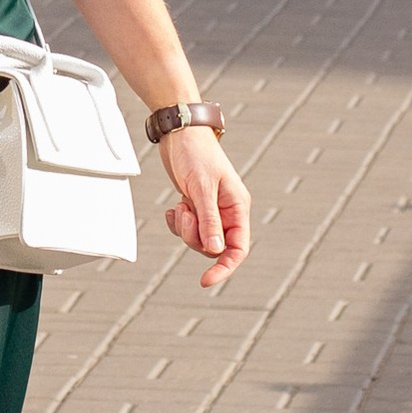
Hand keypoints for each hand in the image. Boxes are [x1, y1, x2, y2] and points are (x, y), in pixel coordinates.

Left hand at [158, 125, 249, 290]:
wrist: (180, 132)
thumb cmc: (196, 153)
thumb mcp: (201, 188)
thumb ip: (209, 220)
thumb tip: (216, 251)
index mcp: (237, 207)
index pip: (237, 248)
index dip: (225, 268)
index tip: (205, 281)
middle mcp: (227, 211)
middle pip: (215, 246)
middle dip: (195, 238)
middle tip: (184, 214)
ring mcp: (211, 208)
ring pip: (200, 238)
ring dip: (185, 229)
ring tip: (180, 206)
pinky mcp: (196, 204)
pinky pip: (188, 227)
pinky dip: (178, 222)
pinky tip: (174, 207)